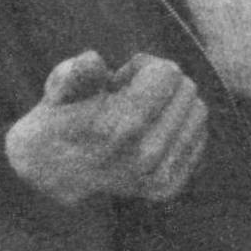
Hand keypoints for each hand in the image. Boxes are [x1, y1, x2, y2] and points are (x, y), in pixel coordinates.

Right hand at [4, 50, 208, 207]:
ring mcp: (157, 176)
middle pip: (186, 89)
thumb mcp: (59, 86)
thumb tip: (95, 62)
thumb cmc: (60, 116)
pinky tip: (154, 130)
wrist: (51, 171)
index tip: (121, 78)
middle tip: (131, 95)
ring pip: (198, 112)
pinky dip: (183, 126)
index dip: (144, 65)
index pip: (167, 73)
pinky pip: (199, 138)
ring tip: (141, 113)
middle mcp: (144, 155)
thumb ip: (76, 72)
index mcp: (119, 126)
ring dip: (174, 104)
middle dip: (161, 82)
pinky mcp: (167, 188)